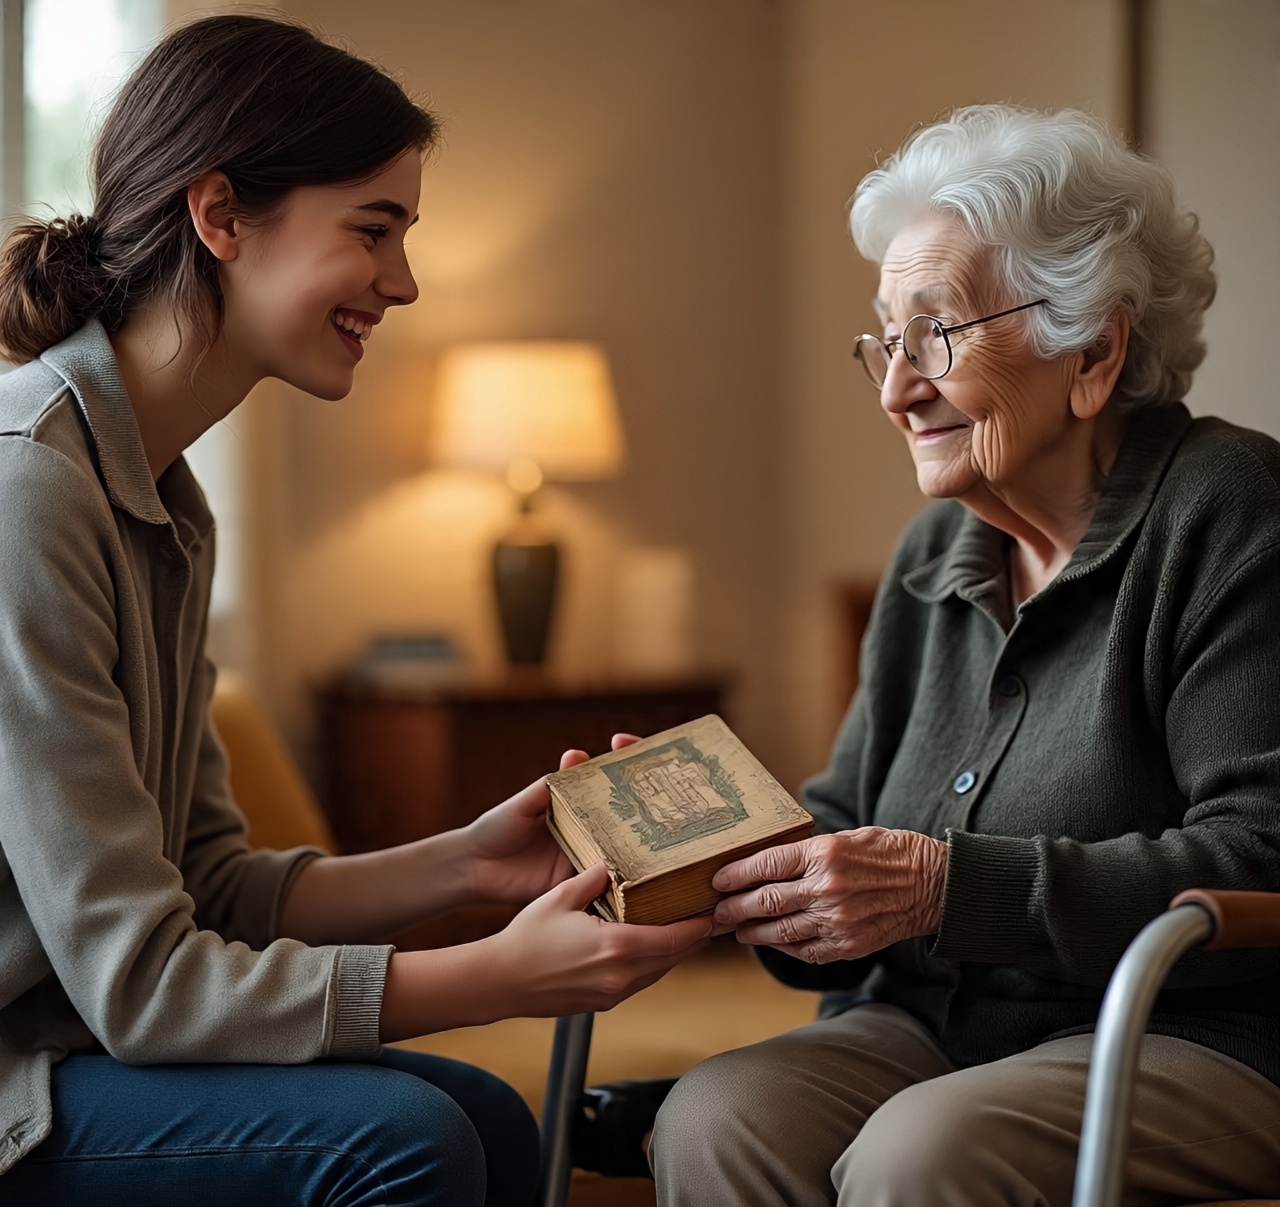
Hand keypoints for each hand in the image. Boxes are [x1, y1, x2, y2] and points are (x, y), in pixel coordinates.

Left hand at [464, 734, 644, 905]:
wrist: (475, 868)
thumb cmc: (495, 828)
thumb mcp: (522, 802)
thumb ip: (547, 786)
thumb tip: (576, 758)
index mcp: (570, 802)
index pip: (599, 778)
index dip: (615, 759)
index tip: (622, 740)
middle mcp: (582, 827)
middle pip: (618, 809)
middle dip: (637, 792)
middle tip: (650, 775)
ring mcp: (582, 853)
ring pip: (616, 842)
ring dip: (634, 832)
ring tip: (653, 815)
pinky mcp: (576, 881)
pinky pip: (602, 878)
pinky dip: (618, 872)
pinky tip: (635, 862)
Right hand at [488, 862, 713, 1015]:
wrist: (500, 981)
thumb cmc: (526, 939)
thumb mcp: (561, 897)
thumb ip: (593, 879)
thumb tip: (612, 864)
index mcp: (617, 947)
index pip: (673, 939)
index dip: (697, 927)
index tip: (712, 913)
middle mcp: (621, 975)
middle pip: (672, 958)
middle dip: (691, 939)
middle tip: (706, 918)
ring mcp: (612, 993)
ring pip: (657, 972)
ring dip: (672, 953)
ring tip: (683, 931)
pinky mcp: (602, 1002)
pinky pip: (639, 982)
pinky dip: (651, 964)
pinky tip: (648, 947)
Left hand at [711, 827, 947, 963]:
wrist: (933, 884)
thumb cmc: (889, 853)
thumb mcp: (847, 837)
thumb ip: (808, 851)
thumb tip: (766, 863)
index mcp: (824, 853)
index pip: (767, 864)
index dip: (736, 874)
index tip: (717, 880)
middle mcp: (827, 887)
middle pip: (766, 901)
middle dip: (734, 908)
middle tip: (716, 911)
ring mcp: (837, 920)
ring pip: (780, 930)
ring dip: (752, 931)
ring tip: (736, 929)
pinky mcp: (847, 945)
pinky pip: (804, 950)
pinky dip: (783, 947)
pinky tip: (771, 940)